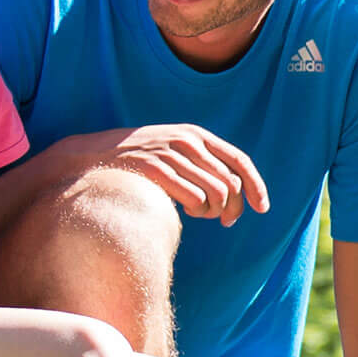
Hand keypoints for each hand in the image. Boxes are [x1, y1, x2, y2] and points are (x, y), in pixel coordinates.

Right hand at [77, 125, 268, 225]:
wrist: (95, 155)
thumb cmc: (140, 160)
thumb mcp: (174, 151)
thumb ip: (202, 164)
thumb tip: (233, 193)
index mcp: (197, 135)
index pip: (239, 161)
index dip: (255, 186)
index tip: (262, 208)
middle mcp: (188, 142)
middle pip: (231, 182)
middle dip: (232, 207)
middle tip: (223, 221)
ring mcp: (171, 154)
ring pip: (216, 193)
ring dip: (213, 211)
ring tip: (199, 213)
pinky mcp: (156, 170)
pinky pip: (194, 198)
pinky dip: (196, 211)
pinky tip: (185, 210)